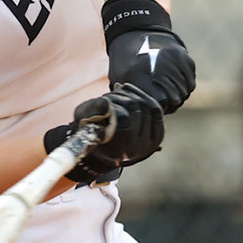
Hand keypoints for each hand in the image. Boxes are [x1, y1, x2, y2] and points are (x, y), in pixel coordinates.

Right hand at [45, 85, 164, 183]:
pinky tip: (130, 91)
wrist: (102, 148)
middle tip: (110, 95)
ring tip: (119, 94)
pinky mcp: (157, 137)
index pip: (124, 117)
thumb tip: (106, 103)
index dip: (113, 103)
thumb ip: (92, 109)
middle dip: (121, 96)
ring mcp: (150, 144)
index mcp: (118, 150)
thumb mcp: (84, 118)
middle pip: (136, 108)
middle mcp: (137, 150)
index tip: (105, 99)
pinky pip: (155, 110)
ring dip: (131, 95)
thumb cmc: (91, 130)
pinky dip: (143, 96)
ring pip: (146, 106)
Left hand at [107, 26, 194, 113]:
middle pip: (175, 99)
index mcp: (142, 74)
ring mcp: (176, 62)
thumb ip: (127, 98)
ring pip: (184, 92)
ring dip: (177, 95)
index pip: (158, 102)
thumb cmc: (124, 59)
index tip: (151, 106)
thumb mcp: (118, 77)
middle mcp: (162, 68)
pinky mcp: (186, 59)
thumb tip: (130, 118)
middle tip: (160, 100)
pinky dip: (183, 85)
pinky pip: (190, 82)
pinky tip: (173, 83)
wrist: (137, 29)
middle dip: (168, 103)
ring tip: (166, 92)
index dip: (156, 107)